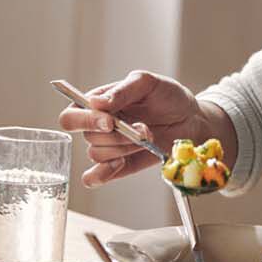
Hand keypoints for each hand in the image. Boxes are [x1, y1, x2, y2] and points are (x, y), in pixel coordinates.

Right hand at [58, 70, 215, 187]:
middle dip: (117, 135)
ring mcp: (108, 147)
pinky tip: (119, 164)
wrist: (190, 119)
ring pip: (99, 155)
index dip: (86, 120)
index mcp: (98, 103)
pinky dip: (101, 175)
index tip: (110, 122)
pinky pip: (95, 178)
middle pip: (88, 137)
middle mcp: (98, 126)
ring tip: (147, 136)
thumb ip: (123, 90)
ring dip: (125, 148)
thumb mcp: (148, 83)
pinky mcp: (118, 166)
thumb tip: (96, 103)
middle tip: (142, 128)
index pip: (71, 115)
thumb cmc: (167, 96)